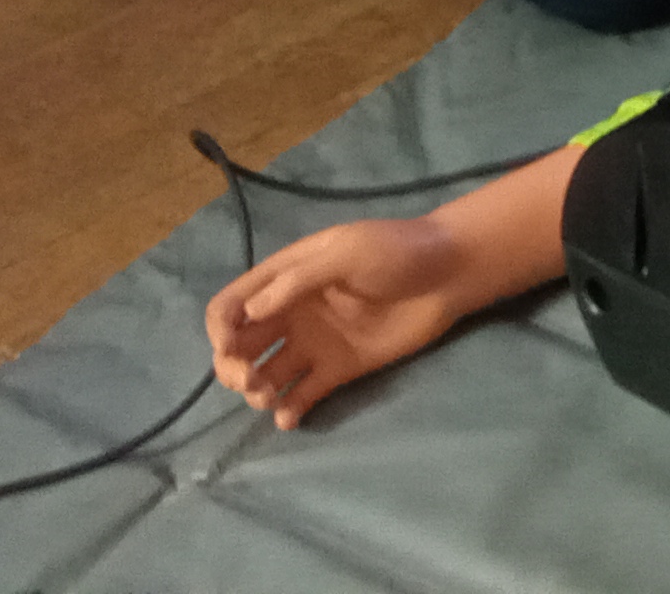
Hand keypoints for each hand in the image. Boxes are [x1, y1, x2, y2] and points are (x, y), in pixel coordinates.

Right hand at [205, 215, 474, 427]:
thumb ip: (299, 280)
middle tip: (250, 379)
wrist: (448, 273)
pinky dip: (287, 411)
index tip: (231, 347)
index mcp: (285, 278)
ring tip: (270, 397)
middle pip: (240, 346)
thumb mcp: (346, 251)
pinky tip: (289, 418)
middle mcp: (291, 313)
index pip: (230, 306)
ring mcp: (314, 343)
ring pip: (265, 374)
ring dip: (255, 391)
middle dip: (231, 367)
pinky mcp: (338, 369)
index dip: (220, 330)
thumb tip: (252, 310)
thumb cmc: (396, 251)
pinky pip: (301, 395)